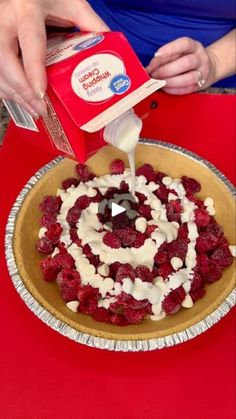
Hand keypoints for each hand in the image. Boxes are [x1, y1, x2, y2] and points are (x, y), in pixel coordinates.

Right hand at [0, 0, 108, 116]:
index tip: (41, 92)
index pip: (30, 43)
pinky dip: (6, 89)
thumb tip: (110, 51)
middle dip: (22, 90)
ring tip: (35, 111)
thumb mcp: (71, 2)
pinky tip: (21, 101)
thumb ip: (90, 22)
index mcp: (27, 9)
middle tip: (41, 109)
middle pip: (5, 61)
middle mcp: (5, 20)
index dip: (34, 70)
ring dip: (13, 94)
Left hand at [146, 37, 217, 94]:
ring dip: (171, 82)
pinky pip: (188, 89)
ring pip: (189, 78)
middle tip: (154, 74)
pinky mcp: (201, 85)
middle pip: (186, 63)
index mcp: (194, 46)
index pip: (184, 44)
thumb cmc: (187, 59)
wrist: (210, 67)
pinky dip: (175, 90)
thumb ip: (165, 58)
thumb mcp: (179, 53)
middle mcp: (201, 58)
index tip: (156, 54)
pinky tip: (166, 88)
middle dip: (167, 70)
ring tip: (160, 83)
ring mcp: (203, 72)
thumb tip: (149, 68)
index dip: (170, 48)